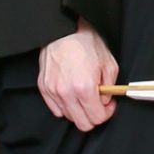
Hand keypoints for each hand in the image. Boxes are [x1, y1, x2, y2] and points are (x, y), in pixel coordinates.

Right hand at [38, 18, 118, 132]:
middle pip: (82, 124)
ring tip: (84, 95)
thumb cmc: (85, 41)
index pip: (97, 118)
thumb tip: (105, 99)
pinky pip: (56, 109)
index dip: (107, 113)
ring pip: (69, 117)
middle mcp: (67, 93)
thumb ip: (110, 87)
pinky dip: (66, 106)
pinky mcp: (43, 88)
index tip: (109, 105)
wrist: (64, 29)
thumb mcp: (108, 62)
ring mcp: (53, 92)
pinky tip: (72, 94)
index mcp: (84, 88)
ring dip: (79, 111)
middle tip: (99, 104)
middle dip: (94, 116)